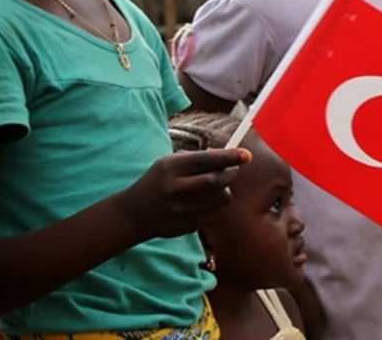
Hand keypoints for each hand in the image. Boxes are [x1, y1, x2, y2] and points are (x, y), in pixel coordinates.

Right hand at [121, 148, 250, 239]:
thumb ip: (195, 158)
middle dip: (231, 173)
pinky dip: (216, 204)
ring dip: (225, 190)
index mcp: (170, 168)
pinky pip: (215, 213)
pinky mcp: (187, 226)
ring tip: (216, 185)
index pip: (205, 161)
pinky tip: (205, 201)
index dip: (228, 157)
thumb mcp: (168, 163)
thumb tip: (226, 155)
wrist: (134, 214)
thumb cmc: (157, 181)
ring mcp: (182, 210)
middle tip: (234, 168)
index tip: (246, 155)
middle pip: (216, 181)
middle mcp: (175, 188)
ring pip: (221, 199)